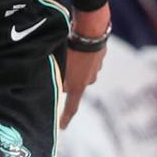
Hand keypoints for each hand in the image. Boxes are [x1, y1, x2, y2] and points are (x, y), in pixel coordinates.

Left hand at [60, 5, 109, 128]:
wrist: (91, 29)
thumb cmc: (71, 48)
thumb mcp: (59, 65)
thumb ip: (57, 77)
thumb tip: (57, 84)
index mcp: (79, 85)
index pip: (71, 107)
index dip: (65, 118)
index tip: (62, 127)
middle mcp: (90, 79)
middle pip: (75, 84)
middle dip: (67, 79)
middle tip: (58, 68)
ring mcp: (96, 67)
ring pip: (81, 69)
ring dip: (74, 63)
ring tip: (66, 51)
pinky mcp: (100, 54)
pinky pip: (87, 57)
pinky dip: (80, 53)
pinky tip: (75, 43)